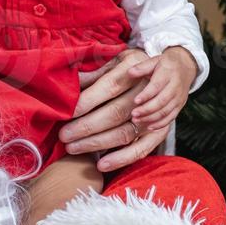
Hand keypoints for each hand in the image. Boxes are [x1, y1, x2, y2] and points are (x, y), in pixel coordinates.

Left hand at [60, 49, 167, 172]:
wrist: (161, 73)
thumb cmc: (126, 67)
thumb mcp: (110, 60)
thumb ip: (91, 72)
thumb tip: (67, 85)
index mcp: (133, 66)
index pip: (110, 86)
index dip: (88, 101)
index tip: (69, 113)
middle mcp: (146, 90)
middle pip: (116, 112)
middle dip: (87, 126)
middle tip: (64, 135)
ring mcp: (154, 112)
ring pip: (125, 132)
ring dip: (97, 143)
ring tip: (73, 148)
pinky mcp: (160, 131)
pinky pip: (141, 149)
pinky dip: (121, 159)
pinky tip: (101, 164)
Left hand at [127, 47, 196, 133]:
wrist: (185, 66)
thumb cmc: (166, 64)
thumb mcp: (154, 61)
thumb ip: (142, 67)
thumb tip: (130, 72)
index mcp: (168, 73)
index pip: (157, 86)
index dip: (146, 95)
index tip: (135, 101)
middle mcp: (175, 87)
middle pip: (162, 101)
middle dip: (147, 110)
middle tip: (134, 114)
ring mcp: (179, 97)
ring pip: (166, 111)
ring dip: (151, 118)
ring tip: (137, 120)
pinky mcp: (180, 105)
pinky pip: (171, 117)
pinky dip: (160, 124)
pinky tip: (149, 126)